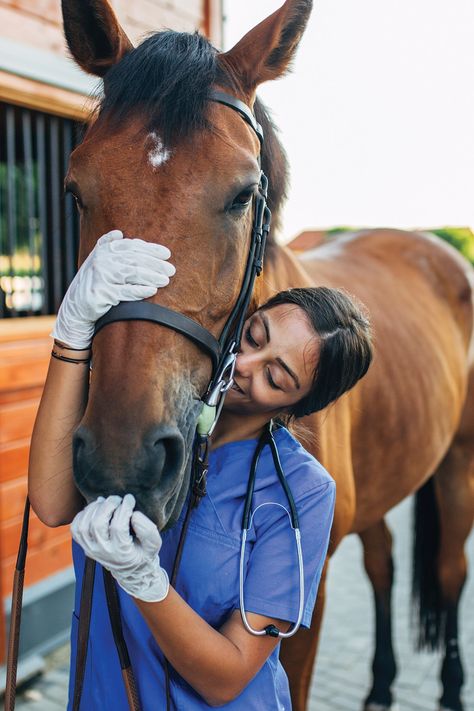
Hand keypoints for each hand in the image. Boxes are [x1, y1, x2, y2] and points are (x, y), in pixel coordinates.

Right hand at [52, 230, 175, 348]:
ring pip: (132, 273)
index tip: (167, 254)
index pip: (132, 246)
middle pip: (135, 259)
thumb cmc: (92, 283)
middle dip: (156, 264)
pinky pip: (125, 291)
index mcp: (104, 250)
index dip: (151, 249)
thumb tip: (119, 233)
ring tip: (165, 280)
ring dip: (152, 276)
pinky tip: (152, 291)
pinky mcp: (101, 292)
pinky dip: (140, 291)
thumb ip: (107, 245)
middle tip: (171, 270)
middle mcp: (101, 260)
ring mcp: (101, 276)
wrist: (76, 307)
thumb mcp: (97, 261)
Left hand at [70, 494, 168, 602]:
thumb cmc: (143, 553)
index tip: (130, 499)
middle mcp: (103, 552)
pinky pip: (76, 528)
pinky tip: (95, 509)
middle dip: (107, 506)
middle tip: (117, 499)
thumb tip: (134, 515)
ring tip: (105, 502)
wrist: (132, 571)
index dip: (124, 508)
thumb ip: (148, 530)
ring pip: (84, 525)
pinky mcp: (85, 546)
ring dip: (94, 509)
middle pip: (97, 525)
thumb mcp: (154, 544)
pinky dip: (82, 515)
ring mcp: (91, 550)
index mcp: (121, 552)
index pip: (118, 527)